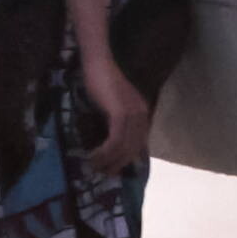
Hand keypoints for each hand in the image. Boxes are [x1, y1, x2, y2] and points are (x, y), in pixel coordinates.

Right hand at [81, 56, 152, 173]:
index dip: (126, 159)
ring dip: (108, 161)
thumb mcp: (111, 106)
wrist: (97, 63)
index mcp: (142, 114)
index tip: (112, 169)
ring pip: (124, 148)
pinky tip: (94, 156)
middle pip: (133, 150)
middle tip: (102, 173)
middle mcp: (142, 116)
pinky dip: (104, 153)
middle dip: (118, 164)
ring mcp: (133, 115)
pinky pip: (115, 142)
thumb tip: (109, 144)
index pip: (138, 144)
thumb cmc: (100, 81)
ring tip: (94, 167)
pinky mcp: (121, 115)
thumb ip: (115, 122)